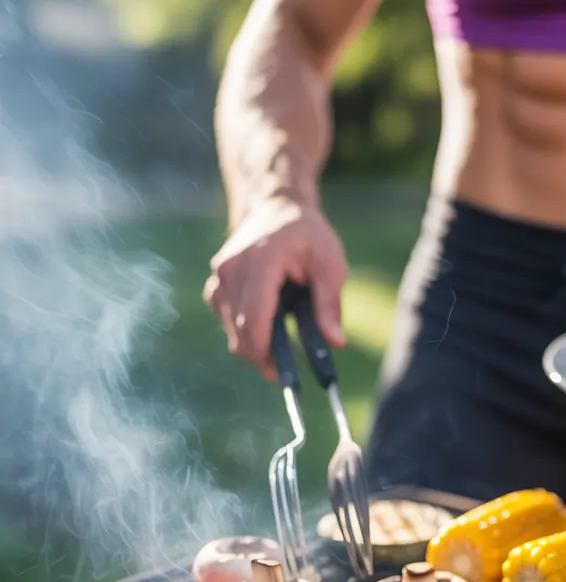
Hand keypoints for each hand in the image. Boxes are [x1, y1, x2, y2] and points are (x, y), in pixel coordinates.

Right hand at [205, 196, 347, 376]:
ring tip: (279, 348)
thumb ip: (330, 304)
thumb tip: (336, 342)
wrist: (276, 208)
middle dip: (260, 356)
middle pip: (239, 328)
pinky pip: (225, 320)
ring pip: (230, 328)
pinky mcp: (215, 284)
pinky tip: (266, 329)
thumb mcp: (331, 264)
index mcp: (261, 259)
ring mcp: (219, 275)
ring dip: (252, 345)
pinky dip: (244, 332)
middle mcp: (232, 267)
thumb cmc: (308, 236)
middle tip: (283, 373)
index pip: (254, 316)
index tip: (279, 373)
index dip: (264, 350)